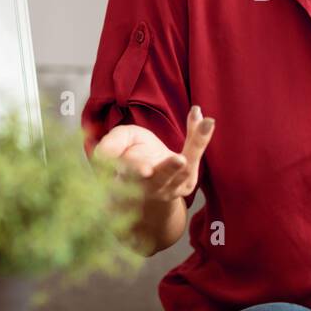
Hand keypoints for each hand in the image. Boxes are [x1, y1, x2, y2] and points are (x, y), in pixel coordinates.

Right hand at [92, 105, 214, 202]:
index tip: (146, 170)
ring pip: (183, 171)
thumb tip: (104, 153)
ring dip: (195, 145)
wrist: (149, 180)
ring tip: (205, 125)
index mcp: (124, 181)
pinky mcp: (186, 183)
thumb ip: (110, 146)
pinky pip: (194, 157)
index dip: (135, 172)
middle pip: (158, 181)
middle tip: (179, 160)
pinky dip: (201, 137)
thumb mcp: (116, 146)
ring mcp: (168, 189)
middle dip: (167, 170)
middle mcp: (147, 189)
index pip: (127, 176)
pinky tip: (206, 121)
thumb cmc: (129, 156)